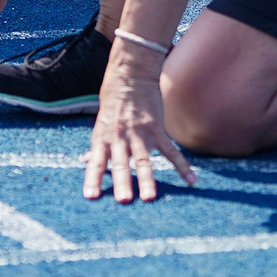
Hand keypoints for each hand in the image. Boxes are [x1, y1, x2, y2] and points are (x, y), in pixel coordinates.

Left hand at [83, 45, 193, 202]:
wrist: (131, 76)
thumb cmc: (112, 102)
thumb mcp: (100, 124)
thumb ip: (97, 145)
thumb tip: (85, 160)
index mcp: (103, 138)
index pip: (95, 162)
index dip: (92, 179)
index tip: (91, 197)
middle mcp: (119, 137)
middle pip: (121, 163)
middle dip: (122, 182)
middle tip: (123, 201)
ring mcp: (139, 133)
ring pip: (144, 160)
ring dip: (147, 179)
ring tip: (149, 198)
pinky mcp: (157, 129)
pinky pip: (170, 151)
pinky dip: (181, 167)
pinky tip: (191, 181)